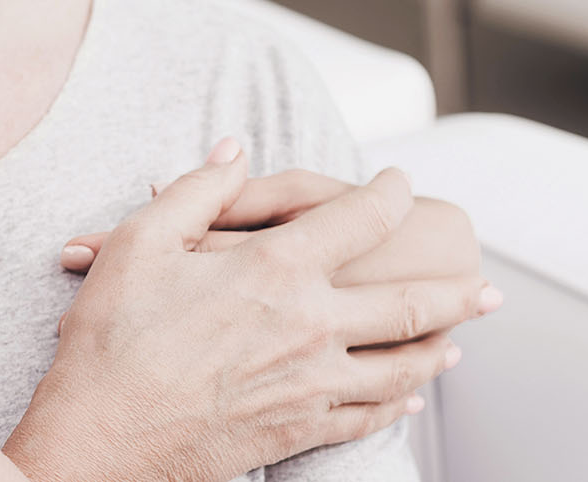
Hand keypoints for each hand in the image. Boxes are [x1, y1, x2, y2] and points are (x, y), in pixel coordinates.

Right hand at [7, 142, 490, 481]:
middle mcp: (309, 326)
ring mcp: (311, 383)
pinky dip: (398, 404)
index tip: (400, 182)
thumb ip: (199, 190)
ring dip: (439, 348)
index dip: (389, 194)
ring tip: (459, 337)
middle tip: (486, 283)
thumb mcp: (141, 243)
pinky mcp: (299, 429)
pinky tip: (409, 398)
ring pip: (402, 367)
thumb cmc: (110, 337)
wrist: (101, 435)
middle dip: (457, 290)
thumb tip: (235, 151)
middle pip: (410, 304)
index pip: (360, 218)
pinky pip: (368, 416)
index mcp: (274, 269)